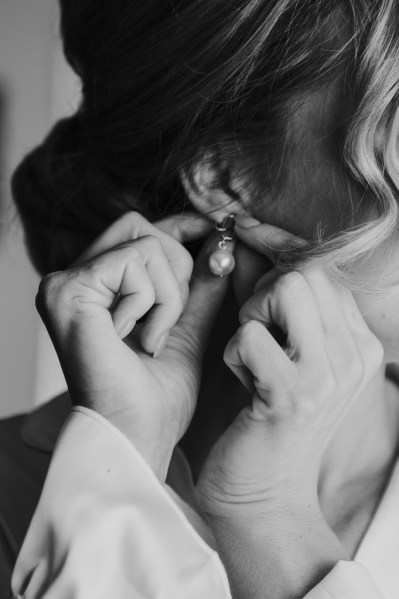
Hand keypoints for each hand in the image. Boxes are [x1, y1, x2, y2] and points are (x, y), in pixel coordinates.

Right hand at [36, 211, 231, 479]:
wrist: (137, 434)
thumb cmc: (156, 394)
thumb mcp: (187, 326)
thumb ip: (200, 284)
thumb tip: (222, 242)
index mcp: (92, 288)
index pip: (135, 231)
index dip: (177, 228)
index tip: (215, 229)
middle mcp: (69, 280)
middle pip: (139, 226)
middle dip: (176, 267)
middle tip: (169, 320)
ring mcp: (64, 283)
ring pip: (144, 243)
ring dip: (169, 294)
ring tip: (154, 338)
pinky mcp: (69, 290)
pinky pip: (135, 263)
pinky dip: (154, 302)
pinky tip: (140, 340)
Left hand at [196, 219, 382, 597]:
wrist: (263, 495)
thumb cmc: (264, 418)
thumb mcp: (281, 354)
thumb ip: (271, 303)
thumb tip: (245, 245)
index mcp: (357, 341)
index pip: (324, 268)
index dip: (280, 247)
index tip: (244, 227)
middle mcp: (355, 353)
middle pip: (305, 272)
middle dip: (264, 292)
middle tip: (253, 332)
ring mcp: (329, 375)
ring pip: (286, 288)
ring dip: (252, 316)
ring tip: (250, 354)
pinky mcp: (292, 396)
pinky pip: (251, 334)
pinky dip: (234, 352)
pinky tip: (242, 382)